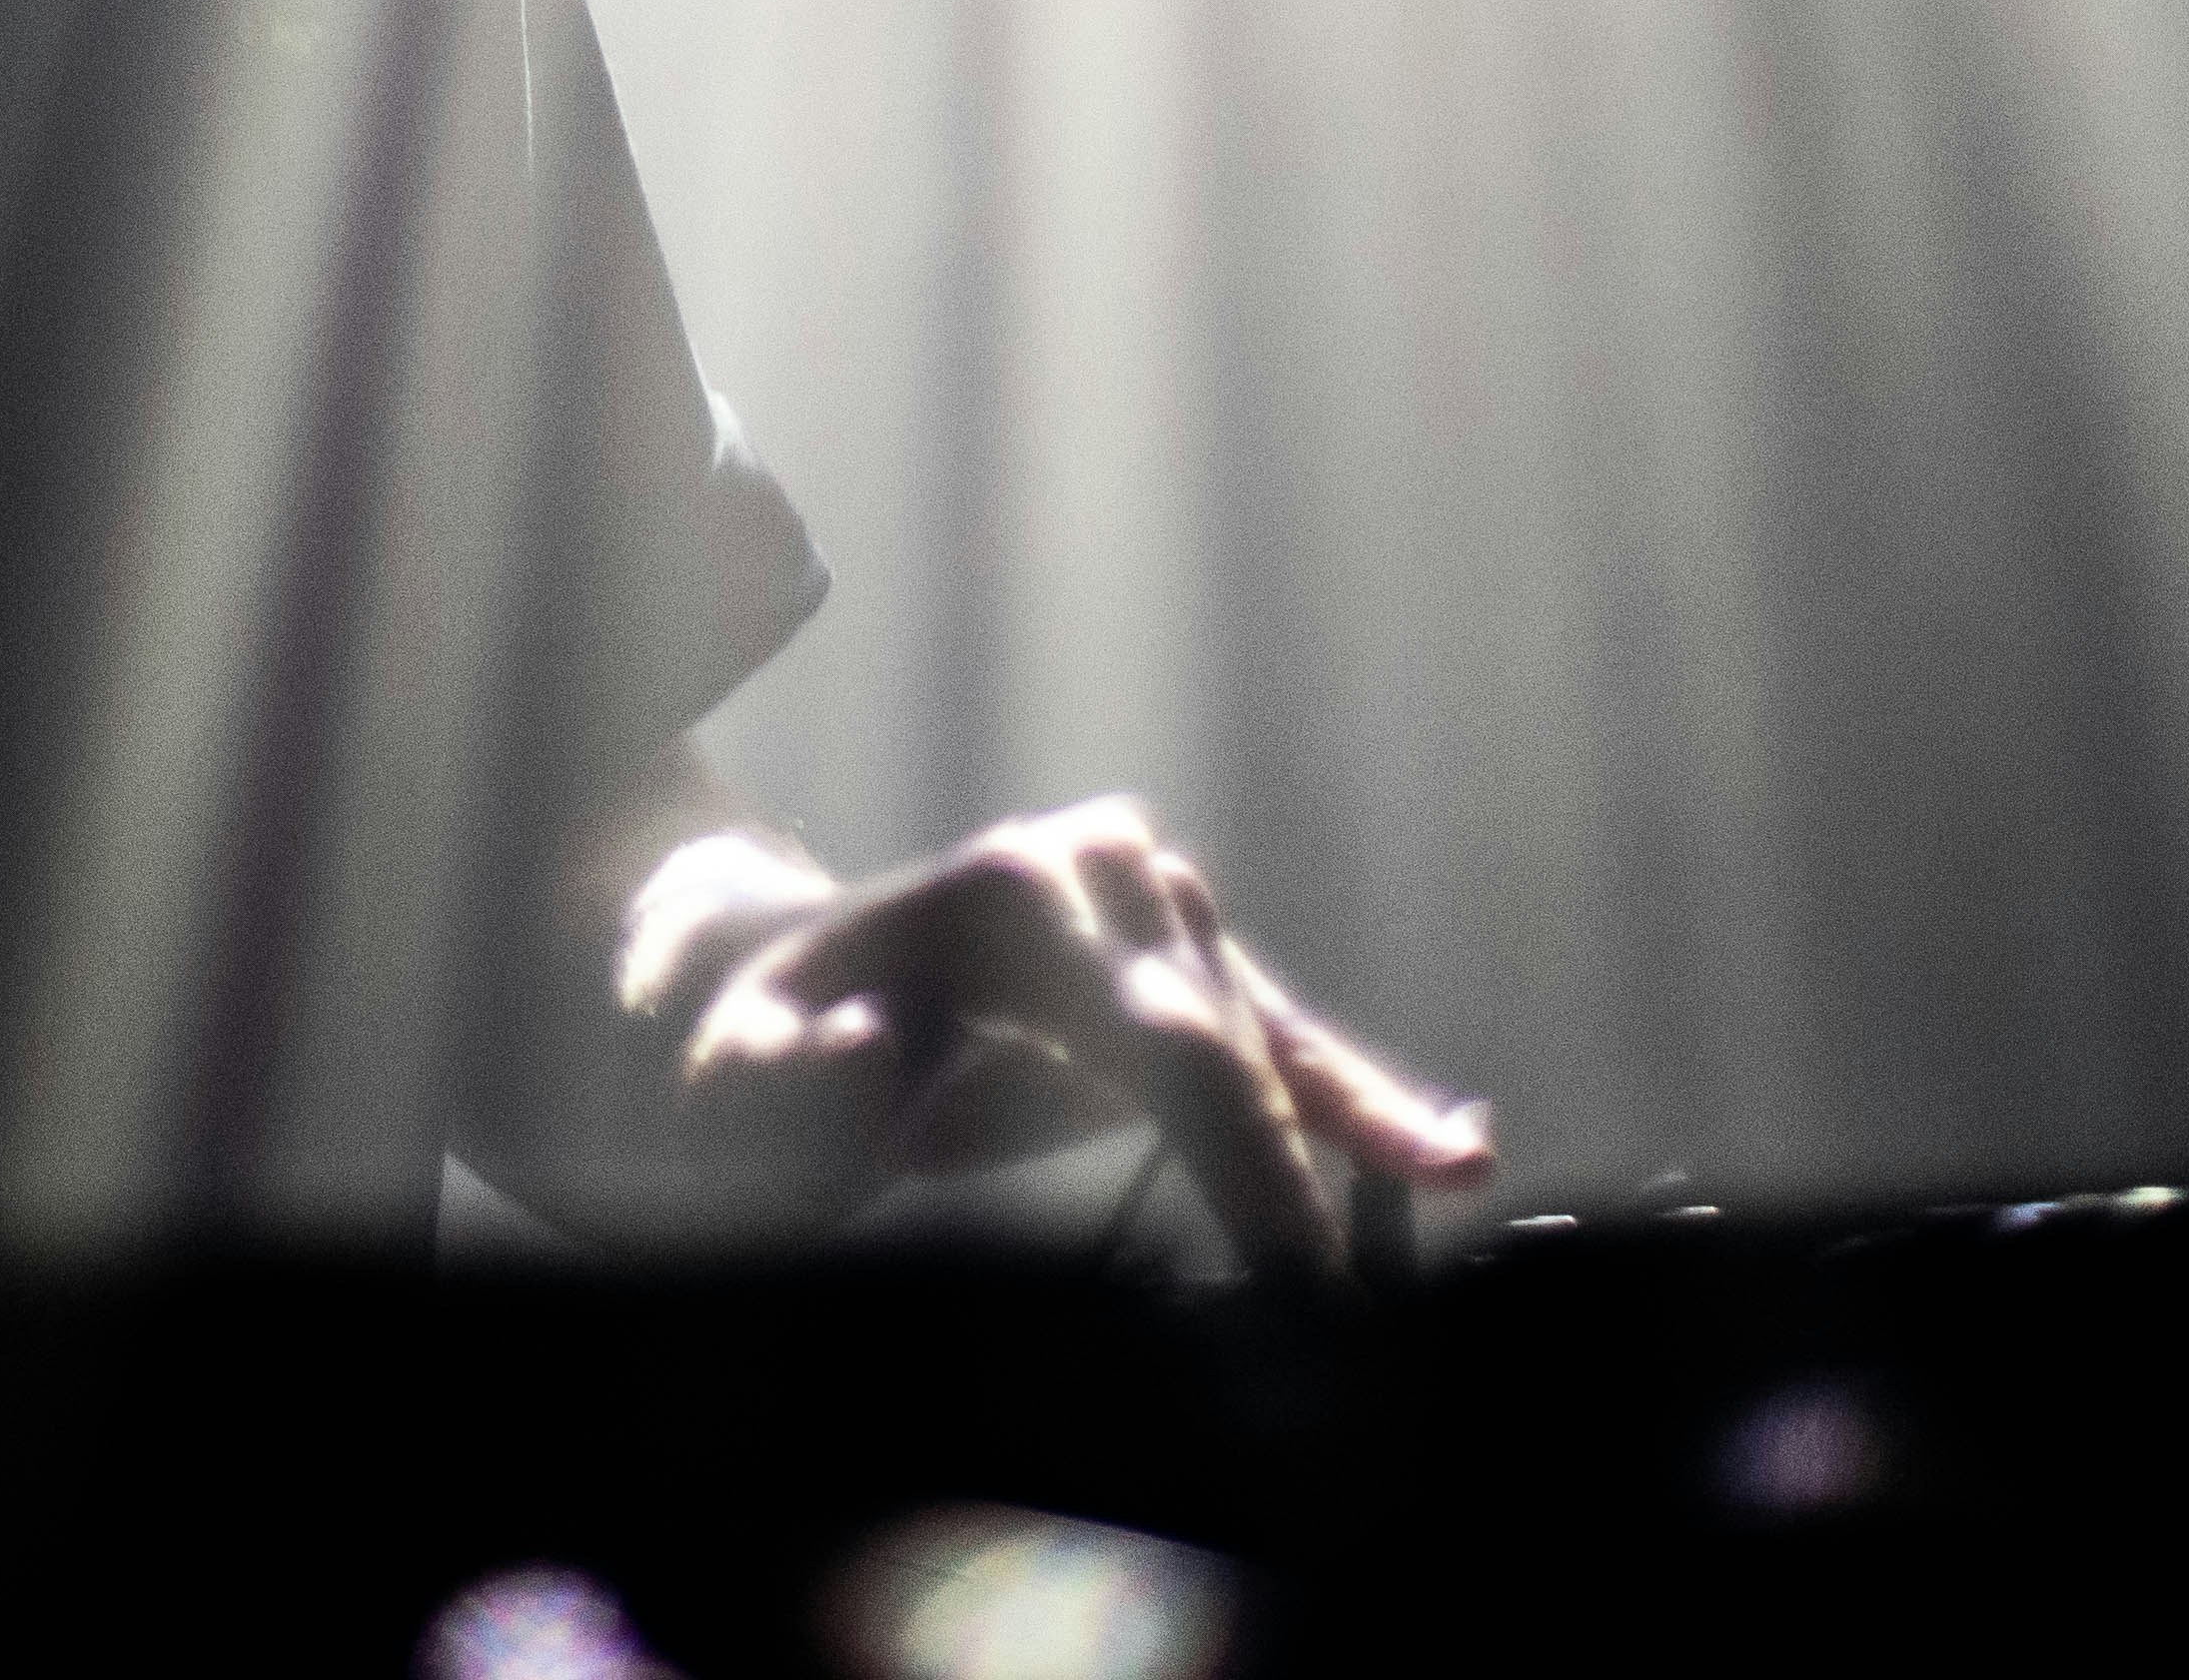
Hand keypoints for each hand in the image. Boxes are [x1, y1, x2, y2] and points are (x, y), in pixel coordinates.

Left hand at [593, 771, 1484, 1274]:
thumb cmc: (761, 1053)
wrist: (775, 986)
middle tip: (1329, 1321)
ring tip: (1444, 1193)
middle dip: (1285, 1179)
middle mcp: (1101, 867)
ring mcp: (1149, 900)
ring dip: (1338, 1143)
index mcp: (1011, 889)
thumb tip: (884, 1054)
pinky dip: (1355, 1103)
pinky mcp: (1180, 956)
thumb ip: (788, 1084)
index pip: (1165, 1039)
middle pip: (1230, 1043)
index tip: (1281, 1280)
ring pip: (1264, 1044)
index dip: (1242, 1160)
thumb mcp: (739, 1076)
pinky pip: (1278, 1043)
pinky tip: (1449, 1155)